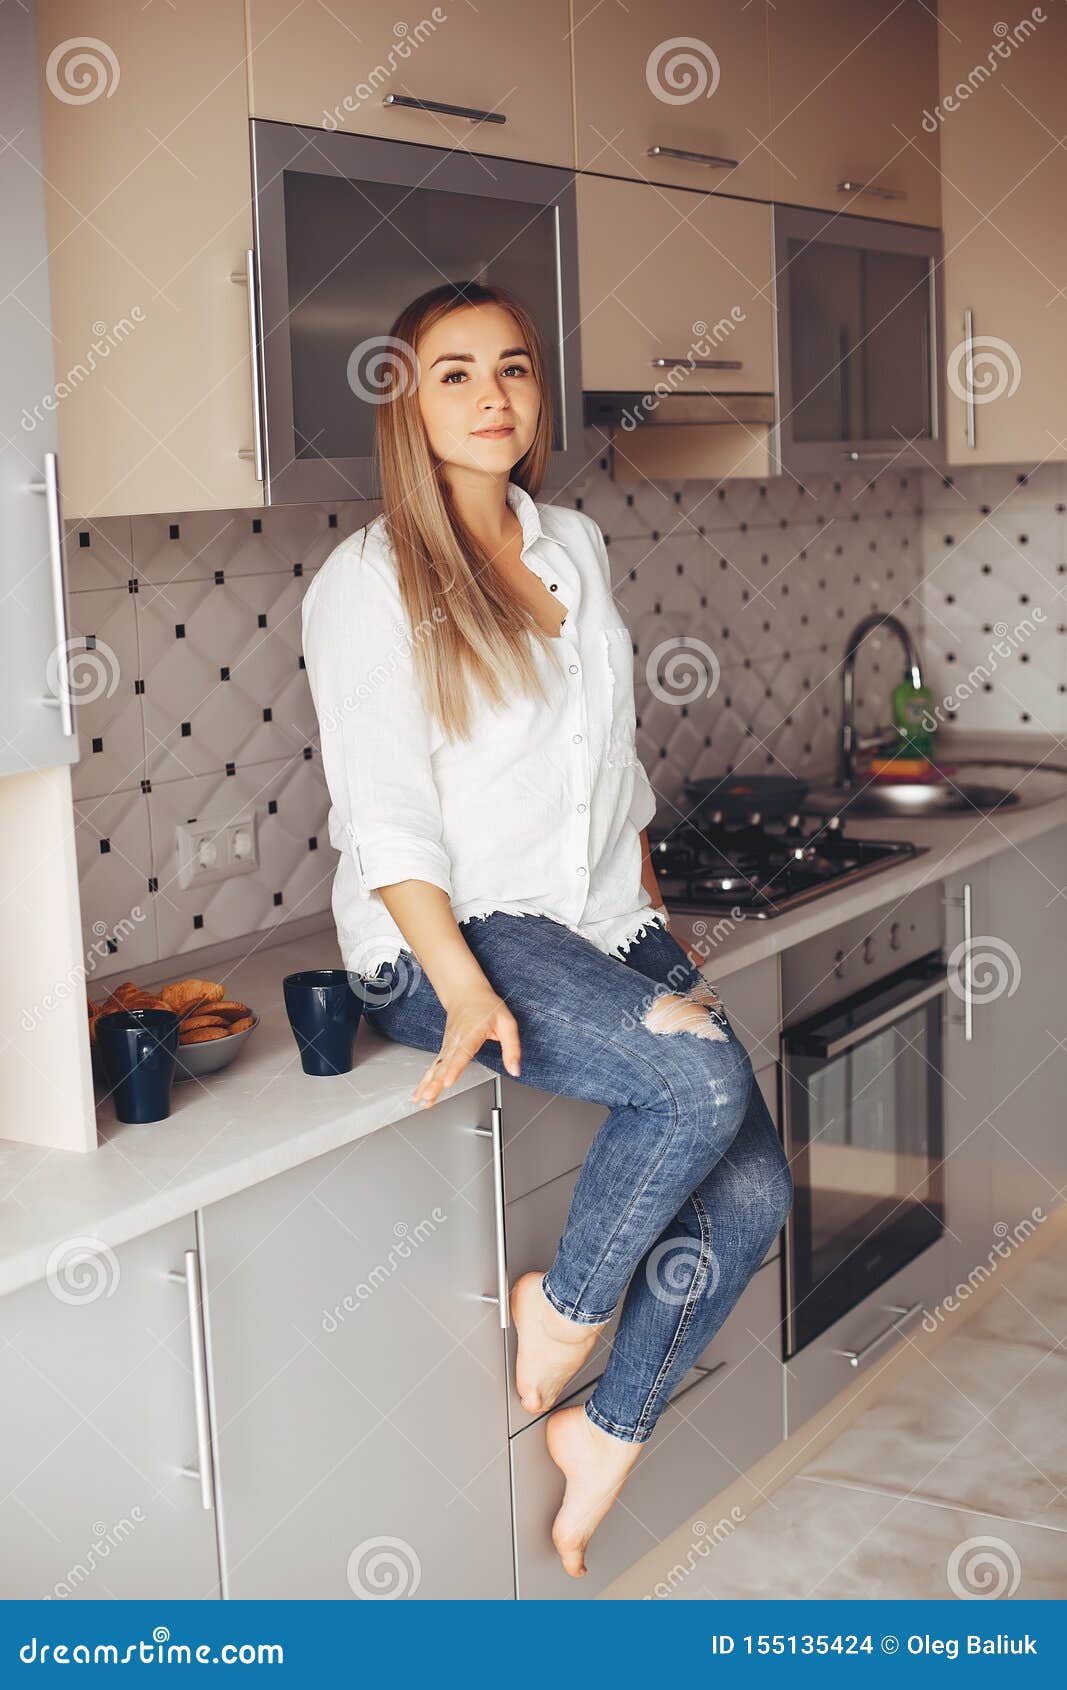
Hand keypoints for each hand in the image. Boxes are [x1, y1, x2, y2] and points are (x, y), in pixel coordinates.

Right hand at [412, 984, 521, 1107]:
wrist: (466, 993)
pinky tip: (418, 1094)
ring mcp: (447, 1045)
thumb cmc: (486, 1007)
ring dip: (427, 1084)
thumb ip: (512, 1048)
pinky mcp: (444, 1049)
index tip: (448, 1081)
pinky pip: (433, 1067)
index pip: (462, 1053)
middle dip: (435, 1082)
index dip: (454, 1068)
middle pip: (444, 1064)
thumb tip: (515, 1069)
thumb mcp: (507, 1023)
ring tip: (421, 1100)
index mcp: (471, 1033)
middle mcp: (456, 1041)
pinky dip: (424, 1081)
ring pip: (435, 1067)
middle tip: (428, 1097)